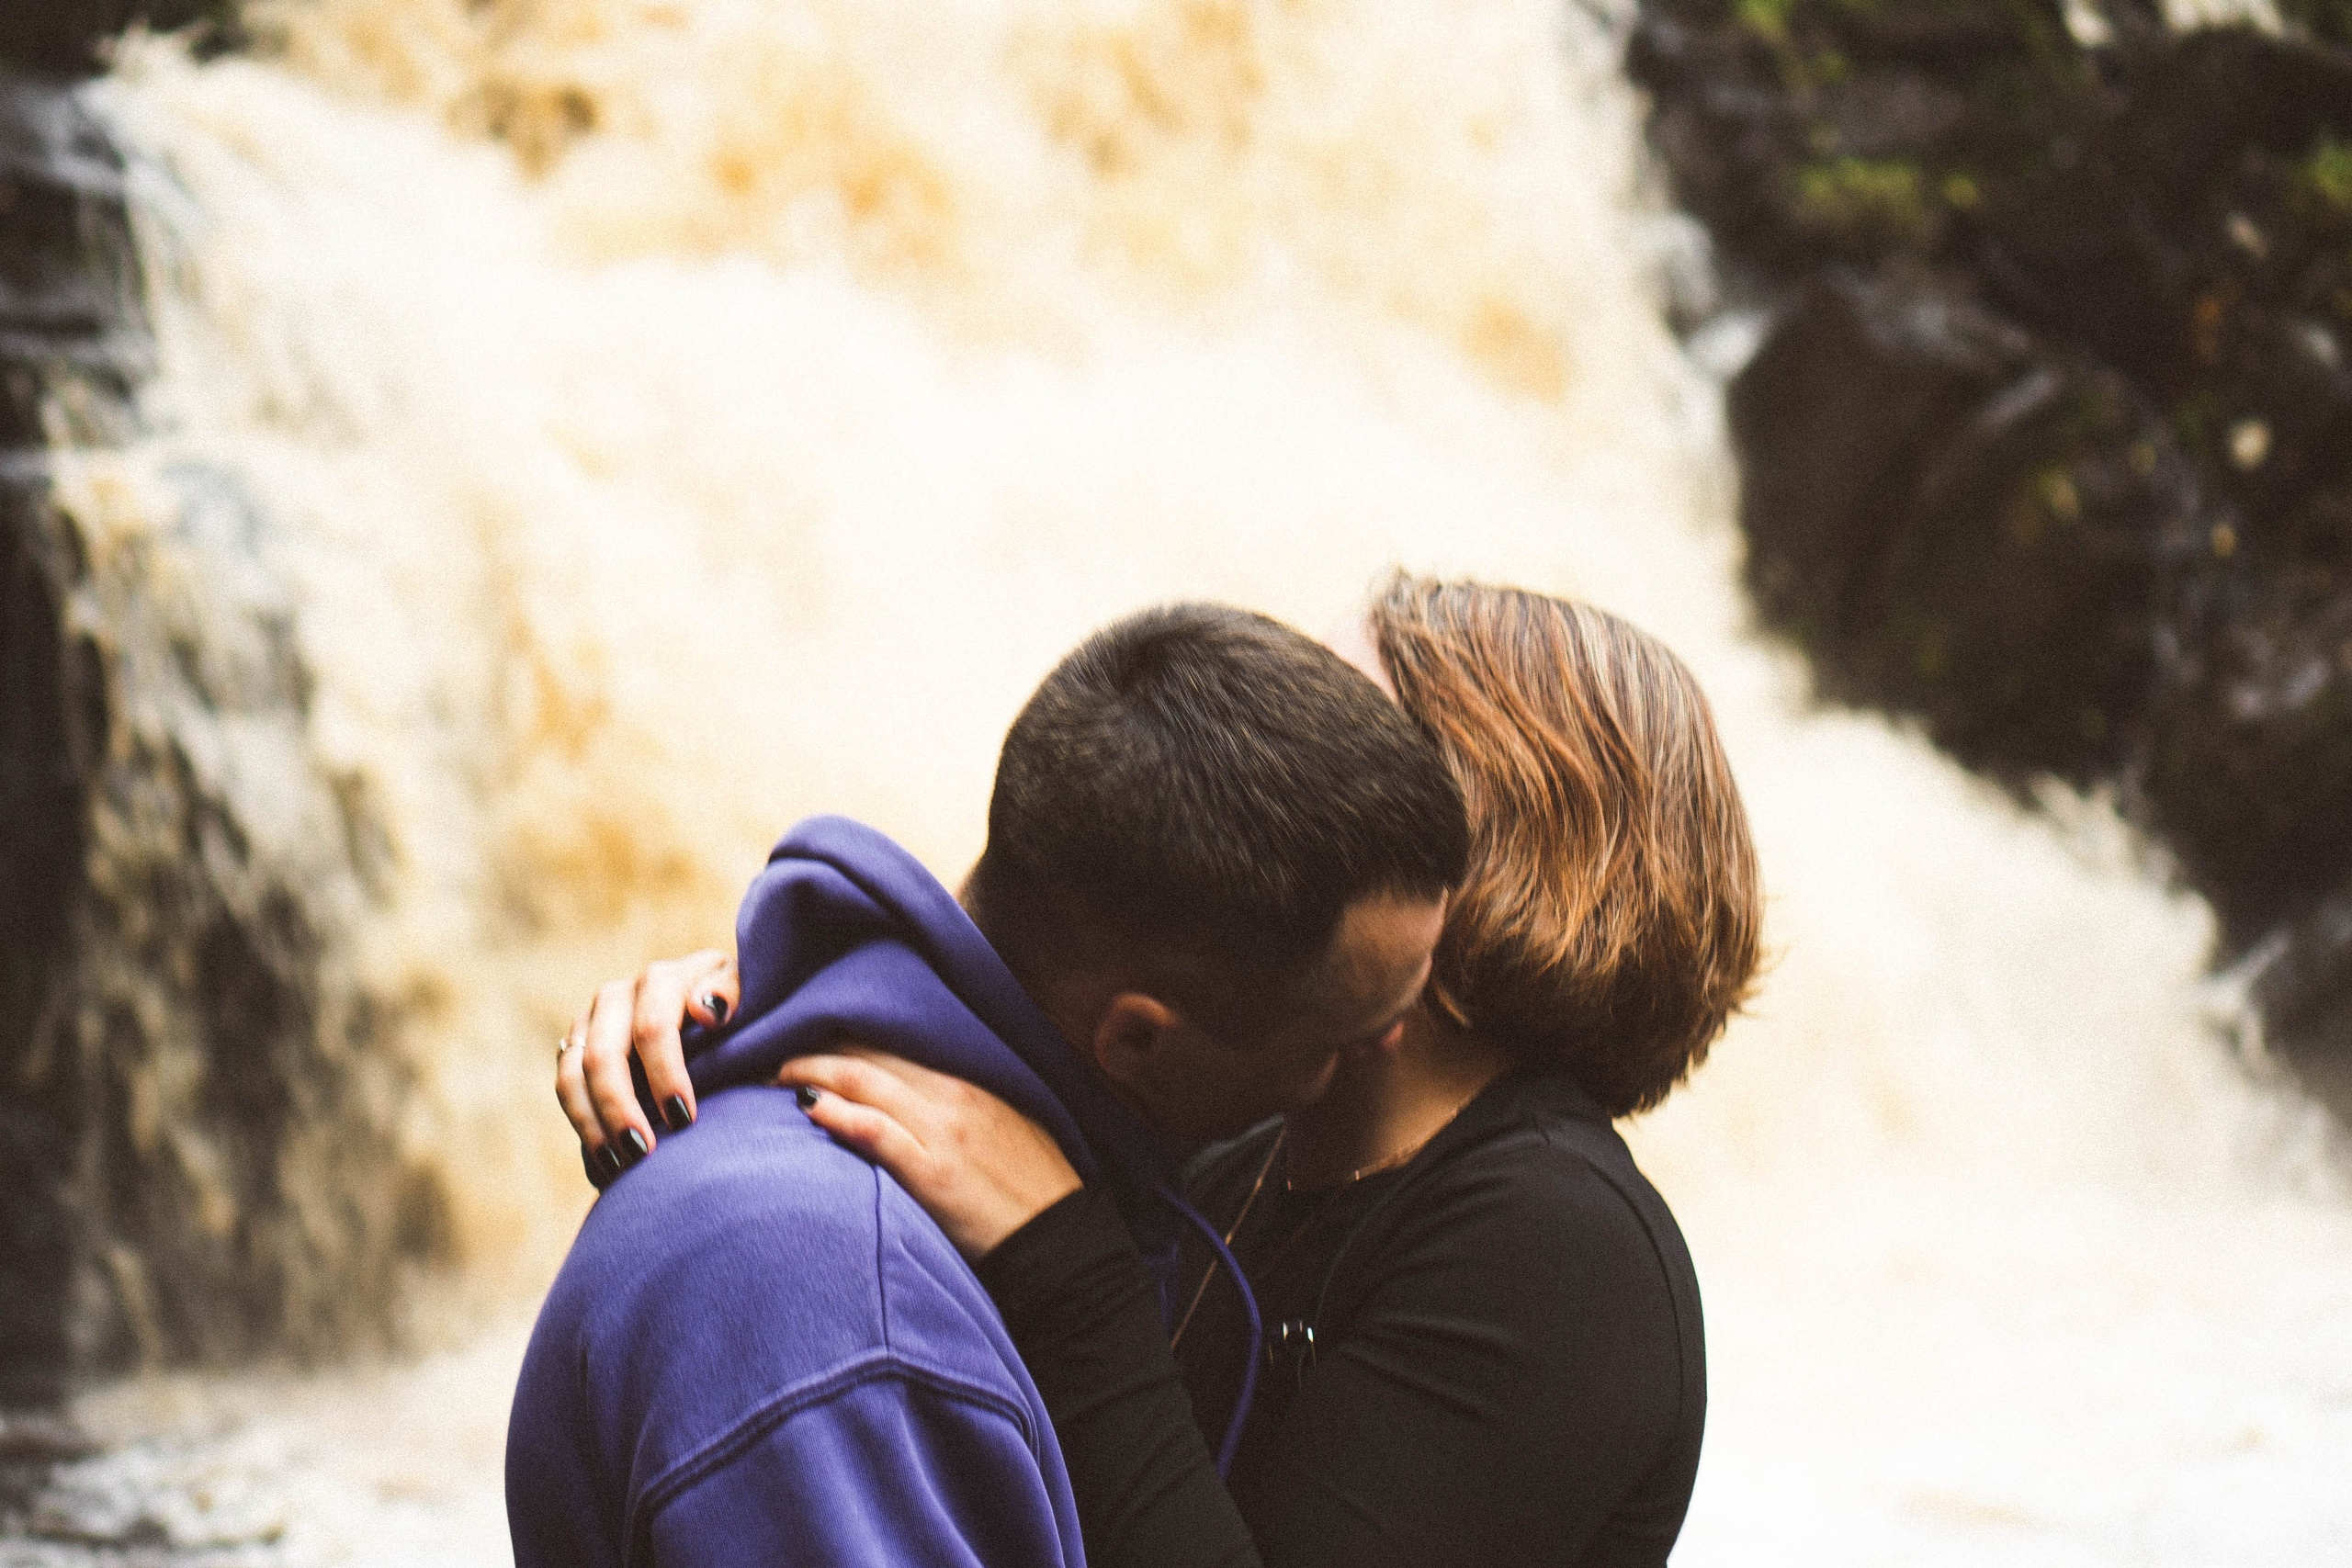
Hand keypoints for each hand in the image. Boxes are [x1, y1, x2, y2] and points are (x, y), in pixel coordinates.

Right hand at [557, 949, 739, 1185]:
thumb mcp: (746, 990)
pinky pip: (566, 1089)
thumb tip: (708, 1011)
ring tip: (620, 1166)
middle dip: (619, 1108)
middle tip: (643, 1153)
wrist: (710, 1005)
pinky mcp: (576, 1047)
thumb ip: (732, 993)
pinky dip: (582, 1126)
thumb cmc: (736, 1005)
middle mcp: (618, 995)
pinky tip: (606, 1161)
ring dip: (592, 1124)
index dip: (665, 1075)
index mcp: (661, 980)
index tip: (685, 1118)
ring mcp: (591, 1021)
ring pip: (572, 1076)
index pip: (652, 1028)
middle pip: (603, 1056)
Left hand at [777, 1049, 1081, 1260]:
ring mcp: (943, 1131)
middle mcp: (953, 1095)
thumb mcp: (1003, 1129)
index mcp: (968, 1082)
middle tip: (772, 1055)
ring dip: (811, 1074)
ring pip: (864, 1082)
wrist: (1064, 1242)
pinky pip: (876, 1131)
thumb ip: (958, 1108)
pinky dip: (839, 1113)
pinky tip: (808, 1107)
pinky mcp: (934, 1172)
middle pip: (869, 1053)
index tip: (807, 1039)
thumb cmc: (1032, 1192)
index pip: (892, 1042)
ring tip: (773, 1079)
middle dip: (814, 1049)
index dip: (842, 1037)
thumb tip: (906, 1103)